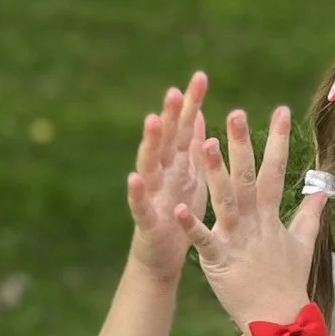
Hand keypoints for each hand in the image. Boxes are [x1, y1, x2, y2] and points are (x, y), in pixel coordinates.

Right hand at [124, 73, 212, 275]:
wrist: (162, 257)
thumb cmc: (178, 214)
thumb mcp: (190, 177)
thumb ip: (191, 146)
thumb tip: (196, 112)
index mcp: (177, 164)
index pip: (184, 128)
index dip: (191, 104)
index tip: (200, 77)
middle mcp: (161, 174)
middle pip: (165, 141)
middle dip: (169, 116)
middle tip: (174, 90)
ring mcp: (151, 195)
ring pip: (149, 165)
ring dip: (150, 144)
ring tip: (153, 121)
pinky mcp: (146, 221)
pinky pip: (140, 205)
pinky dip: (137, 192)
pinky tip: (134, 178)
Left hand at [192, 104, 326, 331]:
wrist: (279, 318)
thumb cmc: (288, 281)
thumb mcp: (301, 244)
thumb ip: (309, 215)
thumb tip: (323, 192)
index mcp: (269, 215)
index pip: (274, 170)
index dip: (276, 140)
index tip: (278, 110)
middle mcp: (253, 223)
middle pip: (247, 177)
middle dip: (242, 145)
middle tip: (235, 113)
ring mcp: (236, 240)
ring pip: (225, 201)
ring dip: (215, 173)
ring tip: (204, 144)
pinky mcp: (219, 261)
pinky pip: (204, 240)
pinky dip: (192, 226)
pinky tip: (179, 207)